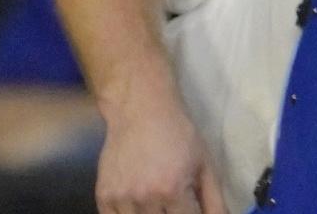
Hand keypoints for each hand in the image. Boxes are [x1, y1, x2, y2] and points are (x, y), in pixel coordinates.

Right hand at [94, 88, 226, 213]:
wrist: (141, 112)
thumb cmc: (179, 135)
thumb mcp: (205, 165)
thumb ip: (214, 199)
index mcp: (173, 190)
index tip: (192, 209)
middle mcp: (144, 198)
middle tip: (175, 204)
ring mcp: (120, 199)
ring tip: (159, 202)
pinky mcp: (102, 196)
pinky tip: (139, 206)